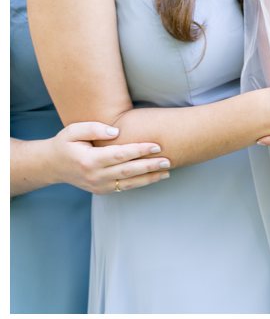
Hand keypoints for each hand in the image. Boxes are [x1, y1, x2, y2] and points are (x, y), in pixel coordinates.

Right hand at [31, 122, 169, 194]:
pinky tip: (155, 177)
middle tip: (168, 160)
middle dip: (150, 166)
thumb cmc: (65, 144)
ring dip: (150, 177)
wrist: (52, 166)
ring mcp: (98, 186)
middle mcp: (95, 176)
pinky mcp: (102, 190)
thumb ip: (93, 128)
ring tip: (167, 171)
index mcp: (89, 160)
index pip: (119, 155)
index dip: (139, 150)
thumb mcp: (73, 131)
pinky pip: (125, 188)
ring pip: (129, 183)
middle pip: (128, 171)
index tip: (156, 145)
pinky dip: (141, 183)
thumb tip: (116, 132)